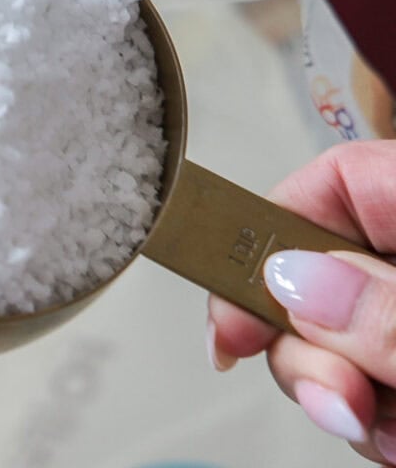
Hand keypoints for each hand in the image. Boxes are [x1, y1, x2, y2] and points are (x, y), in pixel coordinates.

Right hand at [207, 140, 395, 464]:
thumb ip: (389, 310)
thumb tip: (291, 281)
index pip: (333, 183)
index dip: (268, 239)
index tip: (234, 319)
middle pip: (314, 277)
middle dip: (306, 351)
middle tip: (337, 402)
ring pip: (335, 343)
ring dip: (340, 399)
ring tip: (390, 432)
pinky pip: (368, 386)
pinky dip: (373, 423)